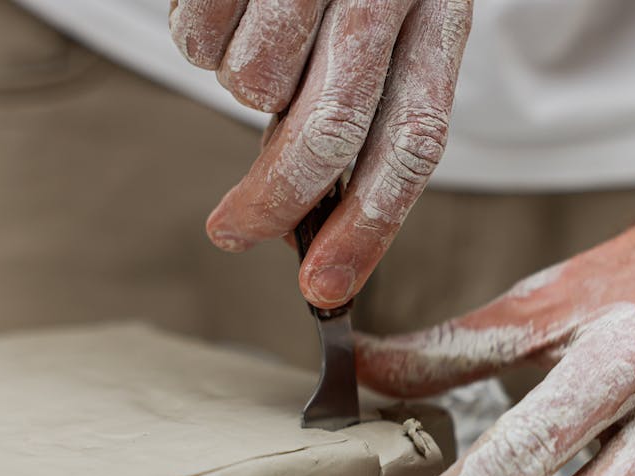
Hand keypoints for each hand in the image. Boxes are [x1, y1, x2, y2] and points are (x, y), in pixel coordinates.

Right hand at [170, 0, 472, 307]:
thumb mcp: (387, 11)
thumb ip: (353, 99)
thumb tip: (302, 212)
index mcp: (436, 12)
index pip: (413, 140)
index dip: (371, 226)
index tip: (326, 289)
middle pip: (327, 131)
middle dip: (275, 198)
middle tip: (234, 233)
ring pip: (251, 85)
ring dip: (243, 83)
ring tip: (261, 25)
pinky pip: (197, 39)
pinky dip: (200, 36)